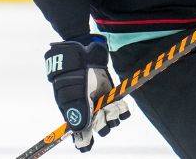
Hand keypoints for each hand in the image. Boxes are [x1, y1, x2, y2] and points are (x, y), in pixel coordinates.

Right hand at [44, 35, 129, 151]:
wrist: (82, 48)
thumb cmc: (74, 69)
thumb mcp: (74, 89)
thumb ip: (78, 110)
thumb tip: (80, 132)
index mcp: (72, 109)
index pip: (77, 130)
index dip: (82, 140)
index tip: (85, 146)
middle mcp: (86, 107)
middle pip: (95, 126)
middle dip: (101, 125)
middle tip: (103, 116)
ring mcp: (98, 100)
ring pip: (109, 118)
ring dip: (113, 117)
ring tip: (112, 108)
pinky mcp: (109, 92)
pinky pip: (119, 107)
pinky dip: (123, 109)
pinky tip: (123, 106)